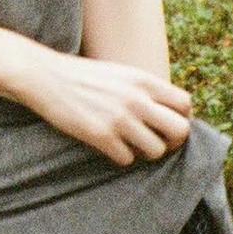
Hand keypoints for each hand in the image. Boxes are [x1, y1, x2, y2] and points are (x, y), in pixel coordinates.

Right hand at [17, 46, 193, 164]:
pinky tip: (110, 147)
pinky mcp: (100, 135)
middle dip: (173, 141)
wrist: (46, 77)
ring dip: (146, 153)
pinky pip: (127, 160)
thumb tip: (168, 111)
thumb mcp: (121, 73)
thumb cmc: (84, 77)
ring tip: (131, 146)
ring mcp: (120, 118)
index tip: (165, 124)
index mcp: (144, 81)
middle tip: (157, 142)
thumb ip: (145, 89)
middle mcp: (137, 99)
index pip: (185, 105)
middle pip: (180, 131)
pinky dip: (121, 158)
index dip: (180, 118)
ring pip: (156, 150)